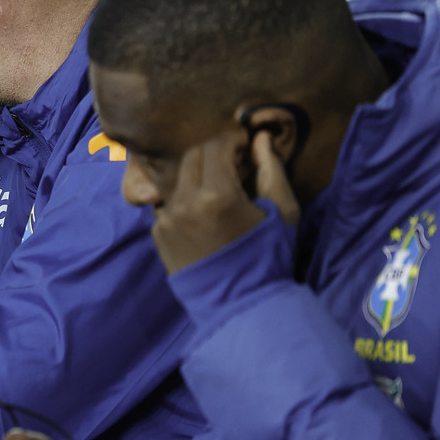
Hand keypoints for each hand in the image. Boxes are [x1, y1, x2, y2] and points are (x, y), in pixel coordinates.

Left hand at [150, 129, 298, 274]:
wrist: (240, 302)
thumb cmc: (268, 255)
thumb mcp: (282, 210)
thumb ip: (270, 168)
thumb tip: (259, 137)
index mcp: (217, 195)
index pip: (215, 146)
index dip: (232, 140)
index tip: (244, 145)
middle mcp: (185, 203)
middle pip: (192, 157)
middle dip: (213, 154)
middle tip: (232, 164)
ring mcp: (166, 219)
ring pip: (178, 179)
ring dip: (197, 176)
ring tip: (218, 190)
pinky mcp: (157, 234)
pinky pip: (169, 203)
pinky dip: (186, 199)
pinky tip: (204, 214)